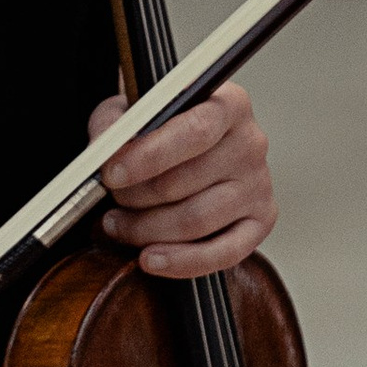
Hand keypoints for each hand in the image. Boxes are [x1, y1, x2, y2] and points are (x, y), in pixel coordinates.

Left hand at [89, 81, 274, 276]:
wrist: (189, 148)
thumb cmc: (162, 128)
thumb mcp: (133, 110)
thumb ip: (116, 123)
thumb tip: (105, 149)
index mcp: (229, 104)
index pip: (195, 131)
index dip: (149, 156)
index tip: (112, 174)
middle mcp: (250, 143)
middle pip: (187, 181)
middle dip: (135, 196)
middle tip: (109, 200)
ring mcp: (258, 184)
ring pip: (197, 221)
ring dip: (147, 230)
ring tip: (118, 226)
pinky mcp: (261, 221)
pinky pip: (224, 253)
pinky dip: (182, 262)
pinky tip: (150, 259)